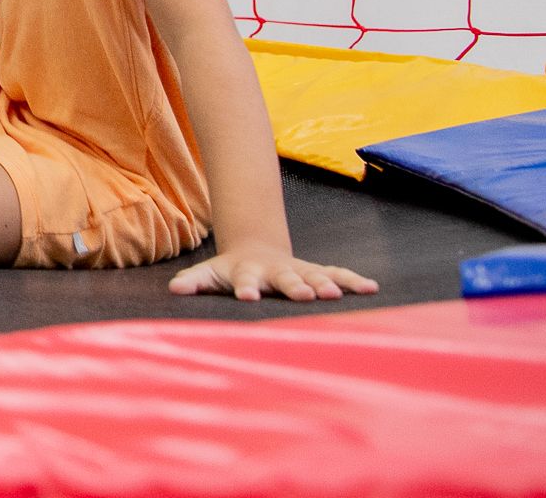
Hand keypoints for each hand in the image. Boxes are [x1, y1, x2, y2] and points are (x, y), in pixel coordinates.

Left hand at [168, 247, 379, 301]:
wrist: (255, 249)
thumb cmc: (229, 271)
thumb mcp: (209, 274)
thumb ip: (193, 282)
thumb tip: (174, 290)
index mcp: (248, 273)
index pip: (246, 281)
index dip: (246, 288)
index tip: (247, 297)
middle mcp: (276, 271)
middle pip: (286, 278)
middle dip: (295, 286)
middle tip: (305, 295)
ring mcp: (299, 270)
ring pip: (315, 276)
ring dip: (327, 284)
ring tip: (337, 295)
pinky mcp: (318, 273)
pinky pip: (338, 275)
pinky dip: (353, 281)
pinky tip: (372, 289)